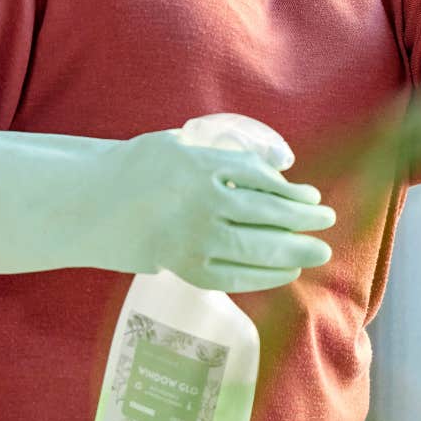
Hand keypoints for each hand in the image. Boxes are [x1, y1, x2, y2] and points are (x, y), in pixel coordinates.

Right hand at [0, 115, 336, 292]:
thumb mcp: (180, 144)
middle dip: (303, 219)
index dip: (291, 190)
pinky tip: (286, 271)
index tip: (311, 195)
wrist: (92, 205)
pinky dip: (265, 276)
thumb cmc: (140, 169)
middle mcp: (200, 201)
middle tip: (328, 221)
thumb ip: (228, 154)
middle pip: (266, 213)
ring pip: (256, 247)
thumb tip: (280, 165)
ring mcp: (193, 237)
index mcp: (199, 164)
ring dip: (293, 249)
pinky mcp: (186, 266)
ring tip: (318, 250)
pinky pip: (235, 276)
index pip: (260, 178)